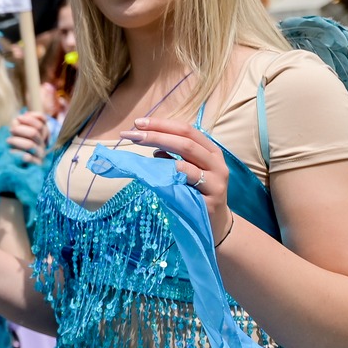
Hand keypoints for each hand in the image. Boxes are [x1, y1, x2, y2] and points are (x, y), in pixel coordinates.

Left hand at [7, 111, 48, 163]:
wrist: (15, 166)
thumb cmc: (16, 146)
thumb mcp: (17, 133)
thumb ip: (20, 124)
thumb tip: (20, 117)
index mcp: (41, 134)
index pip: (42, 123)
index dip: (30, 119)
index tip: (18, 118)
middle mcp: (42, 143)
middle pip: (34, 132)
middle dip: (20, 129)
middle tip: (11, 130)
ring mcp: (40, 155)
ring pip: (30, 145)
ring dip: (17, 141)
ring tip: (8, 141)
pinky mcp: (36, 165)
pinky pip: (27, 158)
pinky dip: (17, 153)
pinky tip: (10, 151)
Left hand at [119, 115, 232, 240]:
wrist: (214, 224)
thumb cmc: (195, 194)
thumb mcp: (186, 172)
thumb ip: (173, 157)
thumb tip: (152, 146)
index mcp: (210, 150)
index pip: (186, 130)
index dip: (162, 124)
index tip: (137, 123)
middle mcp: (216, 161)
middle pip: (185, 140)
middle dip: (156, 134)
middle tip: (131, 133)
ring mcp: (217, 179)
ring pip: (188, 156)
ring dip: (160, 146)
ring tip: (138, 145)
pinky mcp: (212, 197)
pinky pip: (189, 179)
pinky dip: (172, 171)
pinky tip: (157, 170)